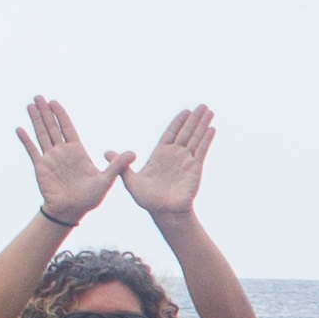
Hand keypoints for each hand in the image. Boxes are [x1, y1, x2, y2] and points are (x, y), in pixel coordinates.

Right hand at [17, 97, 111, 223]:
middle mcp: (63, 152)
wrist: (72, 211)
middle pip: (53, 127)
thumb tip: (133, 153)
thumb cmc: (90, 198)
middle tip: (39, 97)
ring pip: (42, 135)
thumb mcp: (106, 180)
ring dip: (35, 120)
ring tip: (29, 106)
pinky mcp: (41, 167)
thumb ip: (117, 166)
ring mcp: (50, 159)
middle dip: (46, 112)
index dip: (61, 115)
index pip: (68, 128)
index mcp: (78, 152)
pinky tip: (20, 129)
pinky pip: (32, 151)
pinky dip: (26, 140)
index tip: (54, 102)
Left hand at [122, 104, 214, 218]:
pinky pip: (202, 150)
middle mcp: (175, 155)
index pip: (171, 133)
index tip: (185, 111)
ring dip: (203, 124)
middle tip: (202, 105)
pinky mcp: (195, 168)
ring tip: (209, 111)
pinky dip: (207, 139)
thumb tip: (106, 153)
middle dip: (194, 118)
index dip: (178, 122)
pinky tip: (212, 129)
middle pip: (186, 132)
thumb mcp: (130, 180)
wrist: (164, 212)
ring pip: (196, 138)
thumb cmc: (147, 199)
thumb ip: (121, 165)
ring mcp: (186, 161)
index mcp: (160, 155)